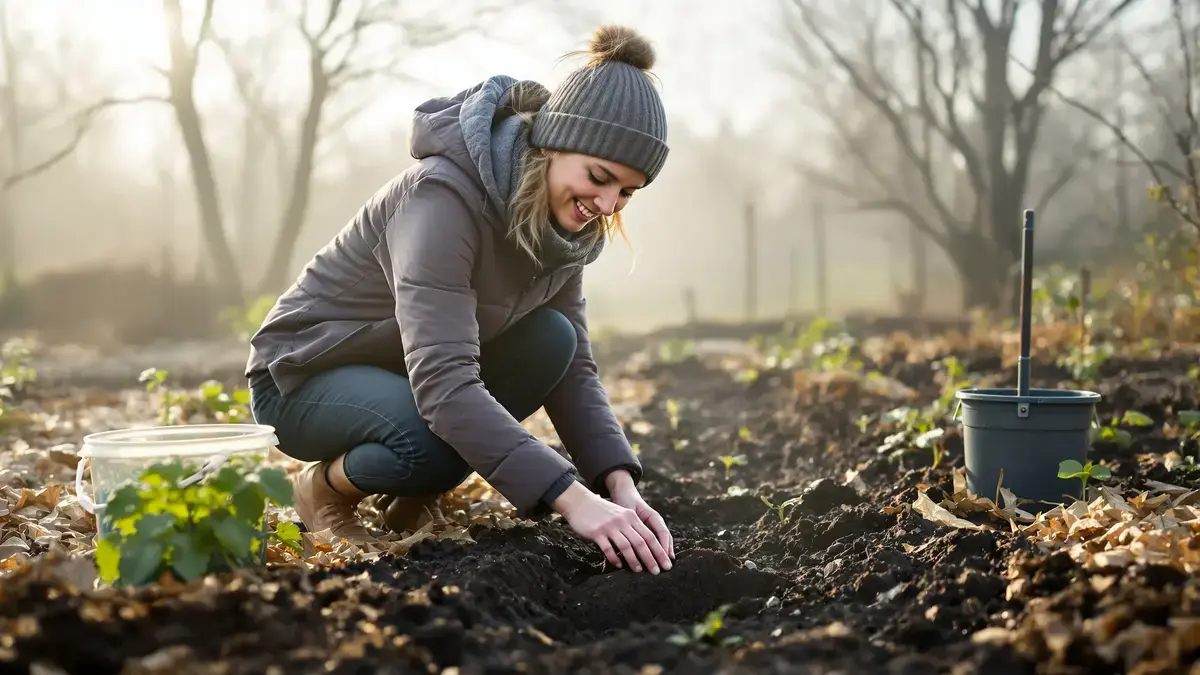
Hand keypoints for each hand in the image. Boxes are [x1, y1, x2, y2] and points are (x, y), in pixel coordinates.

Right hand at [552, 482, 671, 573]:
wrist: (580, 501)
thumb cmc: (601, 511)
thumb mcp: (620, 514)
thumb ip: (631, 527)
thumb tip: (644, 547)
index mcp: (631, 517)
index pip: (650, 536)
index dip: (660, 551)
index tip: (666, 563)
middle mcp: (623, 521)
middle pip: (641, 542)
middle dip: (651, 558)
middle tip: (657, 572)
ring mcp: (610, 526)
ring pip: (626, 546)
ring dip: (634, 560)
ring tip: (638, 570)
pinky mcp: (597, 532)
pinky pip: (608, 549)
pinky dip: (615, 558)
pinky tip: (618, 565)